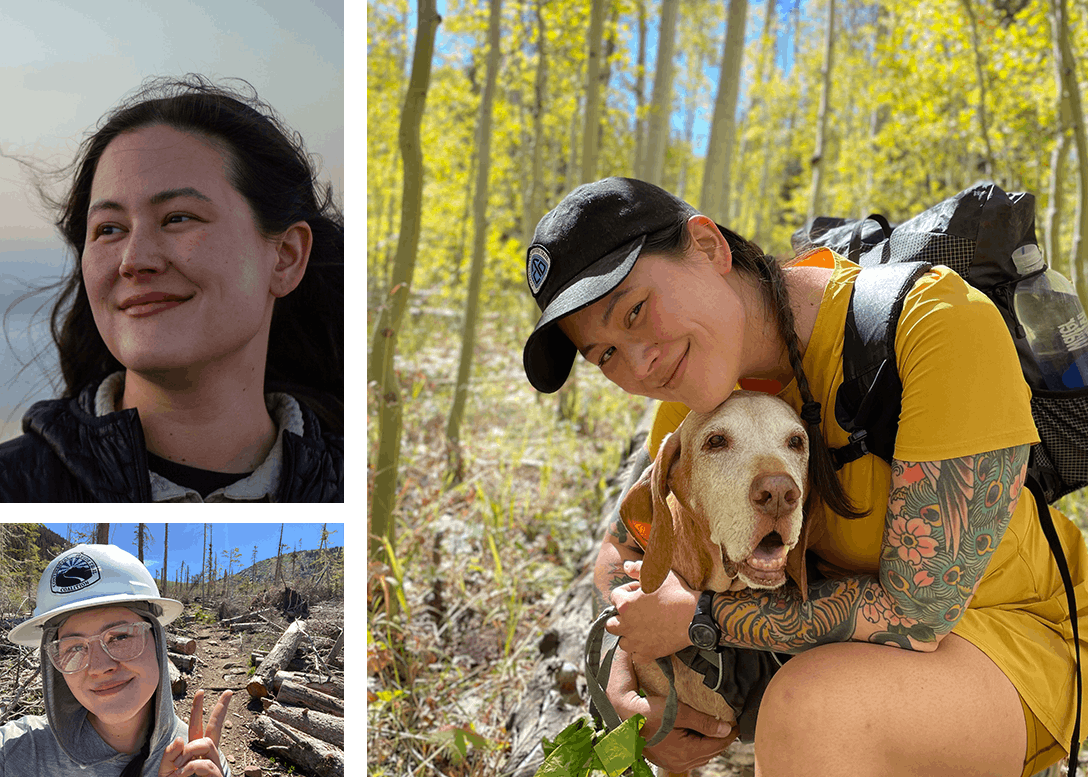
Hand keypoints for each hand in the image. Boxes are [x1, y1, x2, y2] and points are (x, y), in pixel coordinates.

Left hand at [158, 689, 232, 776]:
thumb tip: (180, 738)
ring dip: (190, 751)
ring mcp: (213, 764)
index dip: (198, 709)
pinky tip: (182, 776)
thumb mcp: (166, 772)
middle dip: (220, 708)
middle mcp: (207, 755)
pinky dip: (189, 768)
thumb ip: (170, 755)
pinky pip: (202, 764)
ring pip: (205, 743)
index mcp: (195, 752)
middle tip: (228, 692)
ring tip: (178, 770)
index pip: (196, 727)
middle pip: (215, 727)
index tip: (201, 691)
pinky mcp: (216, 775)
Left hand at [606, 560, 696, 662]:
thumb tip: (625, 566)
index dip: (626, 591)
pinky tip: (648, 642)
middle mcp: (626, 625)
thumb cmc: (676, 593)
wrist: (696, 616)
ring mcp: (637, 641)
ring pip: (622, 642)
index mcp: (625, 605)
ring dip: (628, 635)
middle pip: (611, 624)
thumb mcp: (657, 574)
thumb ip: (637, 569)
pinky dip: (640, 651)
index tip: (639, 591)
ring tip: (641, 628)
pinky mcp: (648, 653)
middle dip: (620, 617)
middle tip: (635, 612)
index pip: (614, 596)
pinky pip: (636, 656)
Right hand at [607, 639, 735, 771]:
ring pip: (700, 756)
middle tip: (729, 725)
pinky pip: (688, 756)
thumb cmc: (648, 711)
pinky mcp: (665, 758)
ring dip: (709, 744)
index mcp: (686, 753)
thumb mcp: (679, 712)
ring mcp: (671, 763)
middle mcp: (680, 763)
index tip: (737, 724)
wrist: (623, 714)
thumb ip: (704, 722)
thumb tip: (725, 729)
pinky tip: (697, 735)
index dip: (729, 734)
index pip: (717, 745)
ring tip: (716, 729)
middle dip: (721, 739)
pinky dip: (697, 747)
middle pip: (710, 752)